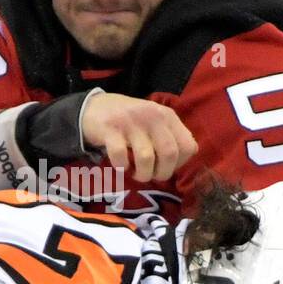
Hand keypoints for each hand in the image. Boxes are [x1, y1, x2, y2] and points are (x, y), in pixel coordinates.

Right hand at [80, 93, 197, 183]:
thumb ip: (170, 137)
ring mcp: (131, 122)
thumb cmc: (130, 121)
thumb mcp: (155, 122)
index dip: (180, 164)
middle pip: (169, 153)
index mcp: (168, 116)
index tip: (165, 166)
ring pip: (146, 158)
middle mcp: (152, 116)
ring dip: (142, 174)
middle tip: (150, 176)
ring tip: (135, 173)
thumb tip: (179, 163)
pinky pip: (121, 156)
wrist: (94, 107)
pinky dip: (122, 167)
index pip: (188, 146)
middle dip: (161, 173)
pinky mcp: (110, 129)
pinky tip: (121, 165)